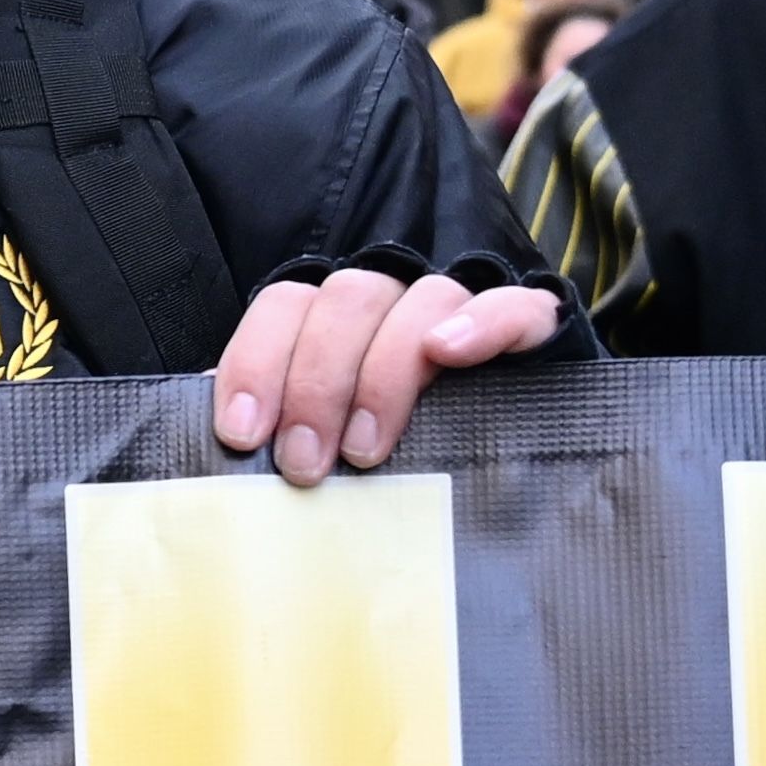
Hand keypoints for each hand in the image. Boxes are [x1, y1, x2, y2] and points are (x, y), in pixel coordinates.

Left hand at [208, 268, 560, 485]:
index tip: (244, 435)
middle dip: (315, 383)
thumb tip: (237, 456)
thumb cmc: (403, 455)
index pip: (286, 305)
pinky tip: (448, 353)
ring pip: (419, 300)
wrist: (521, 440)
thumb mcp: (337, 445)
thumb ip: (293, 434)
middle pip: (345, 301)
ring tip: (367, 449)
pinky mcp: (528, 325)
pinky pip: (509, 305)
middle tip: (306, 464)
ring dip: (384, 374)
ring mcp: (461, 308)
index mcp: (337, 319)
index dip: (256, 362)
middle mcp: (394, 302)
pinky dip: (477, 323)